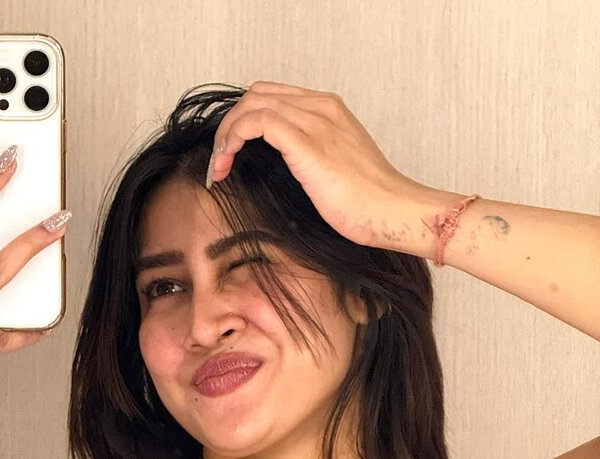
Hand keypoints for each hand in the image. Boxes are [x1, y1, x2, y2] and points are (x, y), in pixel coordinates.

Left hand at [207, 81, 425, 251]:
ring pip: (252, 104)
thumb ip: (308, 159)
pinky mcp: (307, 142)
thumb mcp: (333, 171)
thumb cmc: (367, 203)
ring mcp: (316, 121)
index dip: (244, 122)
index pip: (272, 97)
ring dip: (226, 135)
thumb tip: (279, 172)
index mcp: (328, 110)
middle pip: (257, 94)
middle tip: (220, 162)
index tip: (231, 157)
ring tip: (219, 168)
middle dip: (230, 125)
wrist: (392, 212)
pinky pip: (258, 122)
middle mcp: (321, 107)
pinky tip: (227, 163)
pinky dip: (234, 139)